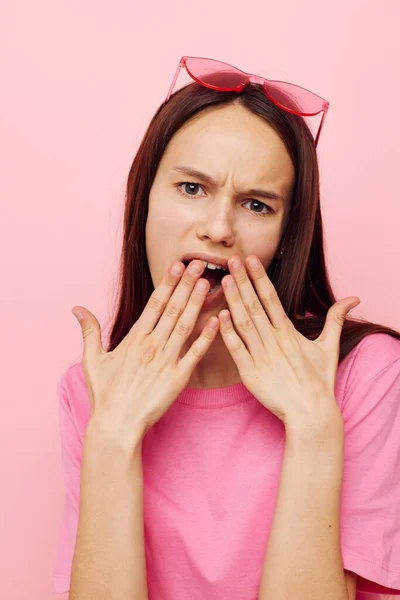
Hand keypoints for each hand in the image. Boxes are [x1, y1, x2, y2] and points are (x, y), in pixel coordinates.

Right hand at [71, 259, 219, 445]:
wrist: (117, 424)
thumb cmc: (105, 394)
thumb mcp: (92, 360)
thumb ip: (89, 331)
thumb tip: (76, 308)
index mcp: (134, 338)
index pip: (154, 304)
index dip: (167, 283)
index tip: (177, 265)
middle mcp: (152, 345)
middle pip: (173, 308)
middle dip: (187, 284)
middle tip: (200, 263)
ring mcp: (166, 360)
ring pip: (185, 325)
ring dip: (197, 303)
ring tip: (208, 283)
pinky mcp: (178, 378)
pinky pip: (195, 354)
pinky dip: (207, 337)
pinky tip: (217, 320)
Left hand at [217, 255, 359, 429]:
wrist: (310, 412)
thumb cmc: (319, 380)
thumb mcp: (329, 347)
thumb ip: (335, 320)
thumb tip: (353, 299)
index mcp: (289, 332)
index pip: (271, 298)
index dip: (260, 278)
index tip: (250, 260)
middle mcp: (274, 341)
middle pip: (255, 306)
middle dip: (243, 281)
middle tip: (231, 261)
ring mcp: (261, 356)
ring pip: (243, 323)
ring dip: (233, 301)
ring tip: (224, 280)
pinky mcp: (250, 373)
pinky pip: (236, 349)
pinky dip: (228, 332)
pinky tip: (219, 315)